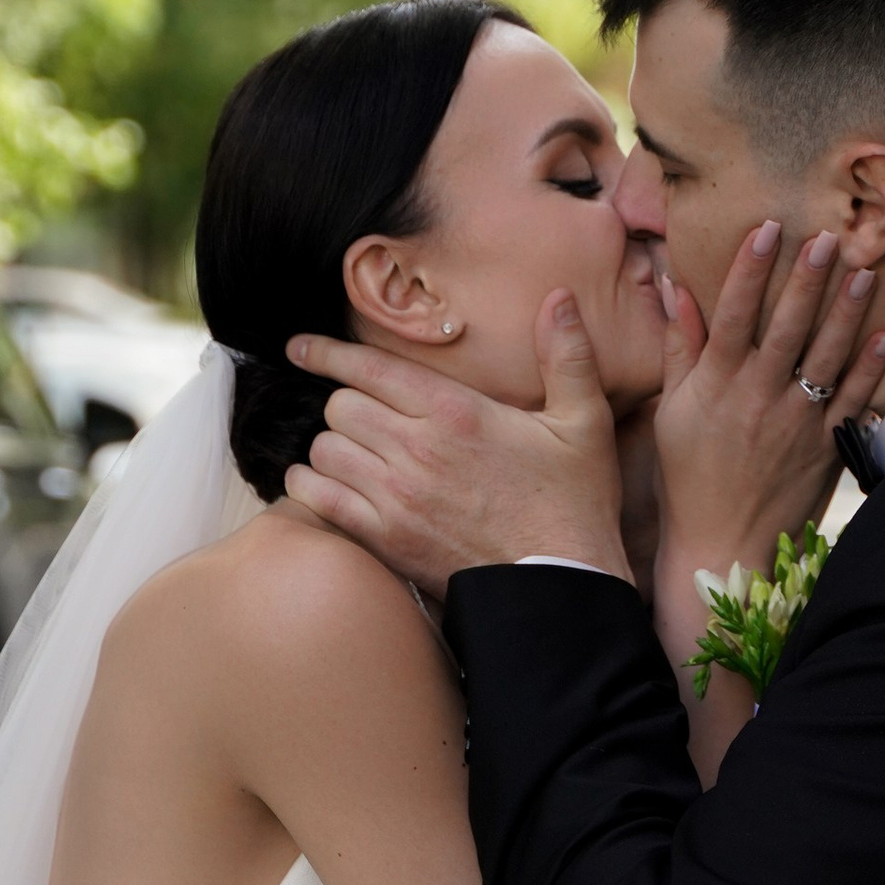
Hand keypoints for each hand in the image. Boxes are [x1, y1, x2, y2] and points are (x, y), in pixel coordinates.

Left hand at [282, 295, 630, 590]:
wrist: (558, 586)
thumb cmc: (572, 506)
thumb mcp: (584, 423)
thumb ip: (569, 356)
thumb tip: (560, 298)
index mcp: (456, 411)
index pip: (369, 367)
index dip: (327, 353)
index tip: (301, 348)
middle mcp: (417, 447)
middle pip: (340, 406)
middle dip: (347, 405)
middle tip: (363, 418)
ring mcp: (396, 496)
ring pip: (324, 449)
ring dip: (331, 447)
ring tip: (350, 453)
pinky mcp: (384, 538)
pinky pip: (318, 498)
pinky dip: (310, 487)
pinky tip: (324, 485)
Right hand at [652, 222, 884, 628]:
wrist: (724, 545)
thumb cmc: (690, 477)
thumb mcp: (672, 412)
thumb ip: (679, 349)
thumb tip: (675, 289)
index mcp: (716, 385)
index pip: (733, 315)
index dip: (750, 270)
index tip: (767, 230)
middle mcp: (757, 397)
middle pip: (787, 327)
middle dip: (807, 278)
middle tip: (826, 237)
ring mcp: (795, 423)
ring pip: (827, 356)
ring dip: (847, 311)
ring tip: (864, 270)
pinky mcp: (825, 447)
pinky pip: (852, 400)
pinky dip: (871, 367)